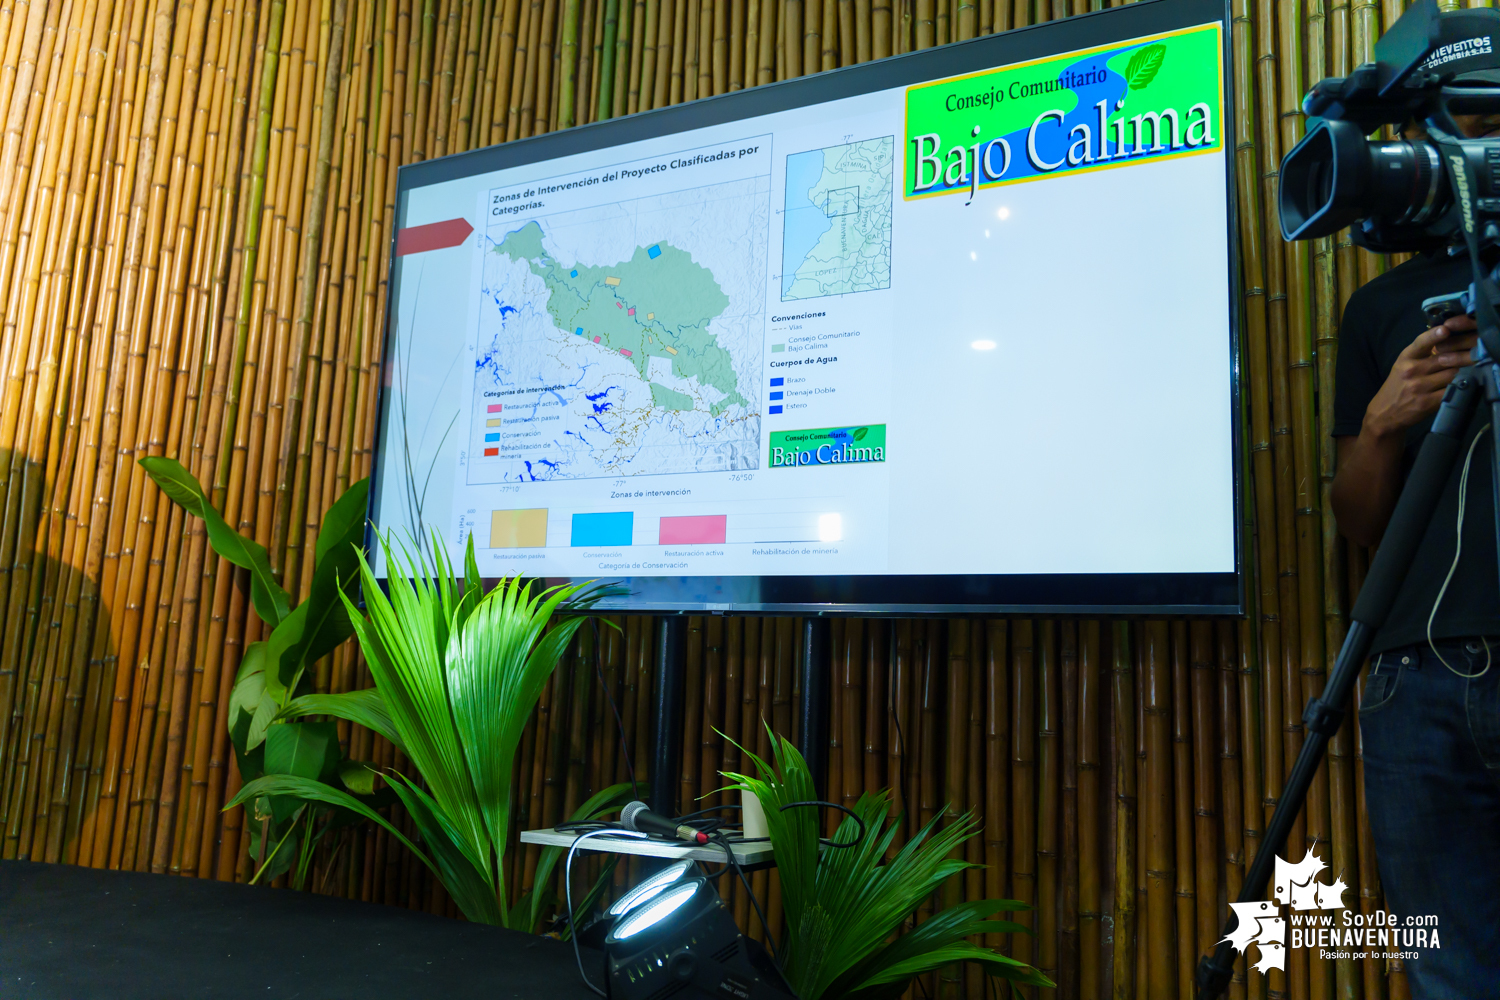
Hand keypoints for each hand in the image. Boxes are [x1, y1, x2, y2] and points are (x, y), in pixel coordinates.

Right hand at [1361, 315, 1477, 439]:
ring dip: (1458, 374)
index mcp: (1406, 358)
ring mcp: (1419, 387)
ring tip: (1458, 375)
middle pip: (1446, 359)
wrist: (1385, 413)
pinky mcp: (1427, 402)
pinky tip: (1454, 388)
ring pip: (1452, 375)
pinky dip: (1456, 388)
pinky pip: (1450, 391)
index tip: (1445, 330)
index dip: (1434, 336)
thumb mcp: (1403, 365)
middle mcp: (1411, 371)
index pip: (1421, 343)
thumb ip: (1422, 353)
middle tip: (1470, 356)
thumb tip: (1450, 340)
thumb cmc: (1398, 385)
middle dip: (1460, 358)